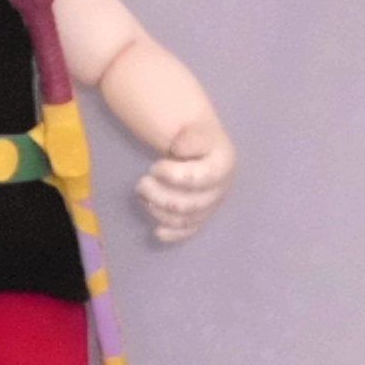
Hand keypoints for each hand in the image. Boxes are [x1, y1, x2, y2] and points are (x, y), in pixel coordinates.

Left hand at [135, 122, 234, 242]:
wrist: (202, 148)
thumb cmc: (195, 138)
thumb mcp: (195, 130)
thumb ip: (190, 136)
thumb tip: (179, 148)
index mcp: (223, 166)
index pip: (199, 178)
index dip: (173, 175)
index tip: (154, 167)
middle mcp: (221, 190)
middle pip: (190, 204)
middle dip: (159, 195)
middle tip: (141, 183)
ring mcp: (211, 207)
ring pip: (186, 219)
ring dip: (159, 210)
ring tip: (142, 195)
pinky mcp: (201, 217)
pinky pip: (189, 231)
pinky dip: (173, 234)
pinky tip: (157, 232)